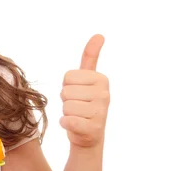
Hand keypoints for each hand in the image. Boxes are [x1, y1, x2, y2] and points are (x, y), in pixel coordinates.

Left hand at [60, 34, 109, 148]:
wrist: (88, 136)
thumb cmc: (84, 103)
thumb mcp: (87, 79)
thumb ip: (91, 57)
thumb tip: (99, 34)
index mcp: (101, 79)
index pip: (68, 77)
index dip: (68, 86)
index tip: (79, 93)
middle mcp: (104, 93)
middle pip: (65, 91)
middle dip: (67, 100)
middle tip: (78, 107)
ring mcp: (101, 111)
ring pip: (66, 106)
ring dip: (67, 113)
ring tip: (78, 116)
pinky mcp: (93, 128)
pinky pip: (66, 120)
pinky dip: (66, 124)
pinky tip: (76, 126)